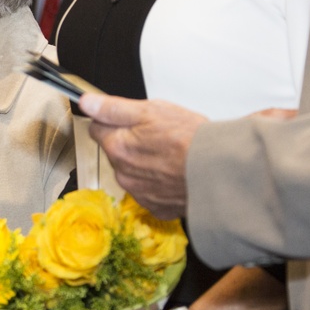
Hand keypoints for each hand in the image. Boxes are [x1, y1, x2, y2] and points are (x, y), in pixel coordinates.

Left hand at [79, 93, 206, 218]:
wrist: (221, 171)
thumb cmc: (191, 139)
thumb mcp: (151, 111)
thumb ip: (113, 108)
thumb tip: (87, 103)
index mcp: (118, 147)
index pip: (97, 129)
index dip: (112, 120)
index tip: (130, 119)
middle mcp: (122, 173)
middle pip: (115, 151)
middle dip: (130, 142)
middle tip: (157, 136)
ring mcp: (138, 192)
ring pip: (131, 172)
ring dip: (143, 163)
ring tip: (170, 155)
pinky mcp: (156, 206)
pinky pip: (149, 191)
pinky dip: (158, 183)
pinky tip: (175, 173)